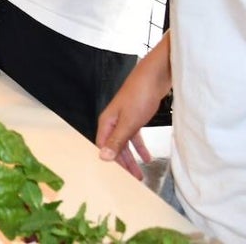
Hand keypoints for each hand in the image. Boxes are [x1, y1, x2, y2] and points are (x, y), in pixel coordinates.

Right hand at [96, 48, 169, 178]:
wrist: (154, 78)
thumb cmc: (139, 96)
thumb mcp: (129, 122)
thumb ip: (117, 140)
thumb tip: (103, 157)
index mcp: (107, 122)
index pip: (103, 146)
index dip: (110, 162)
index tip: (117, 177)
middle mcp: (112, 121)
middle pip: (114, 147)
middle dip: (122, 164)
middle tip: (132, 180)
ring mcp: (124, 119)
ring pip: (125, 143)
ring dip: (132, 158)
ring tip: (139, 174)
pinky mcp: (135, 117)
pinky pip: (134, 136)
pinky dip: (140, 147)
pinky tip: (147, 156)